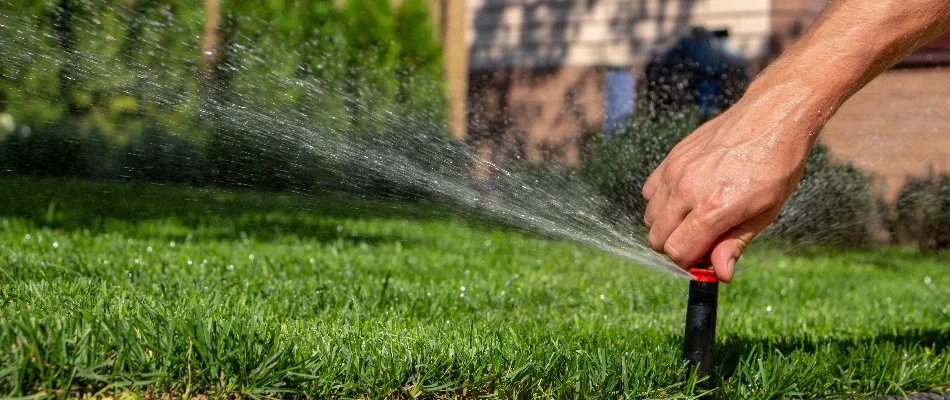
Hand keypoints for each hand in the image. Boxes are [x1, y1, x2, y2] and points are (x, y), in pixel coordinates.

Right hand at [641, 86, 819, 281]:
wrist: (772, 116)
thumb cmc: (776, 164)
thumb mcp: (765, 212)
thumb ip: (735, 243)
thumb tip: (720, 275)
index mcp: (714, 208)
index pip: (678, 252)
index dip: (691, 261)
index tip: (708, 255)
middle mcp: (687, 190)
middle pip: (657, 238)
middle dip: (676, 246)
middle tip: (703, 238)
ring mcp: (675, 171)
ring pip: (649, 216)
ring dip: (667, 225)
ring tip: (696, 216)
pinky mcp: (671, 157)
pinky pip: (649, 192)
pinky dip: (661, 202)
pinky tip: (686, 197)